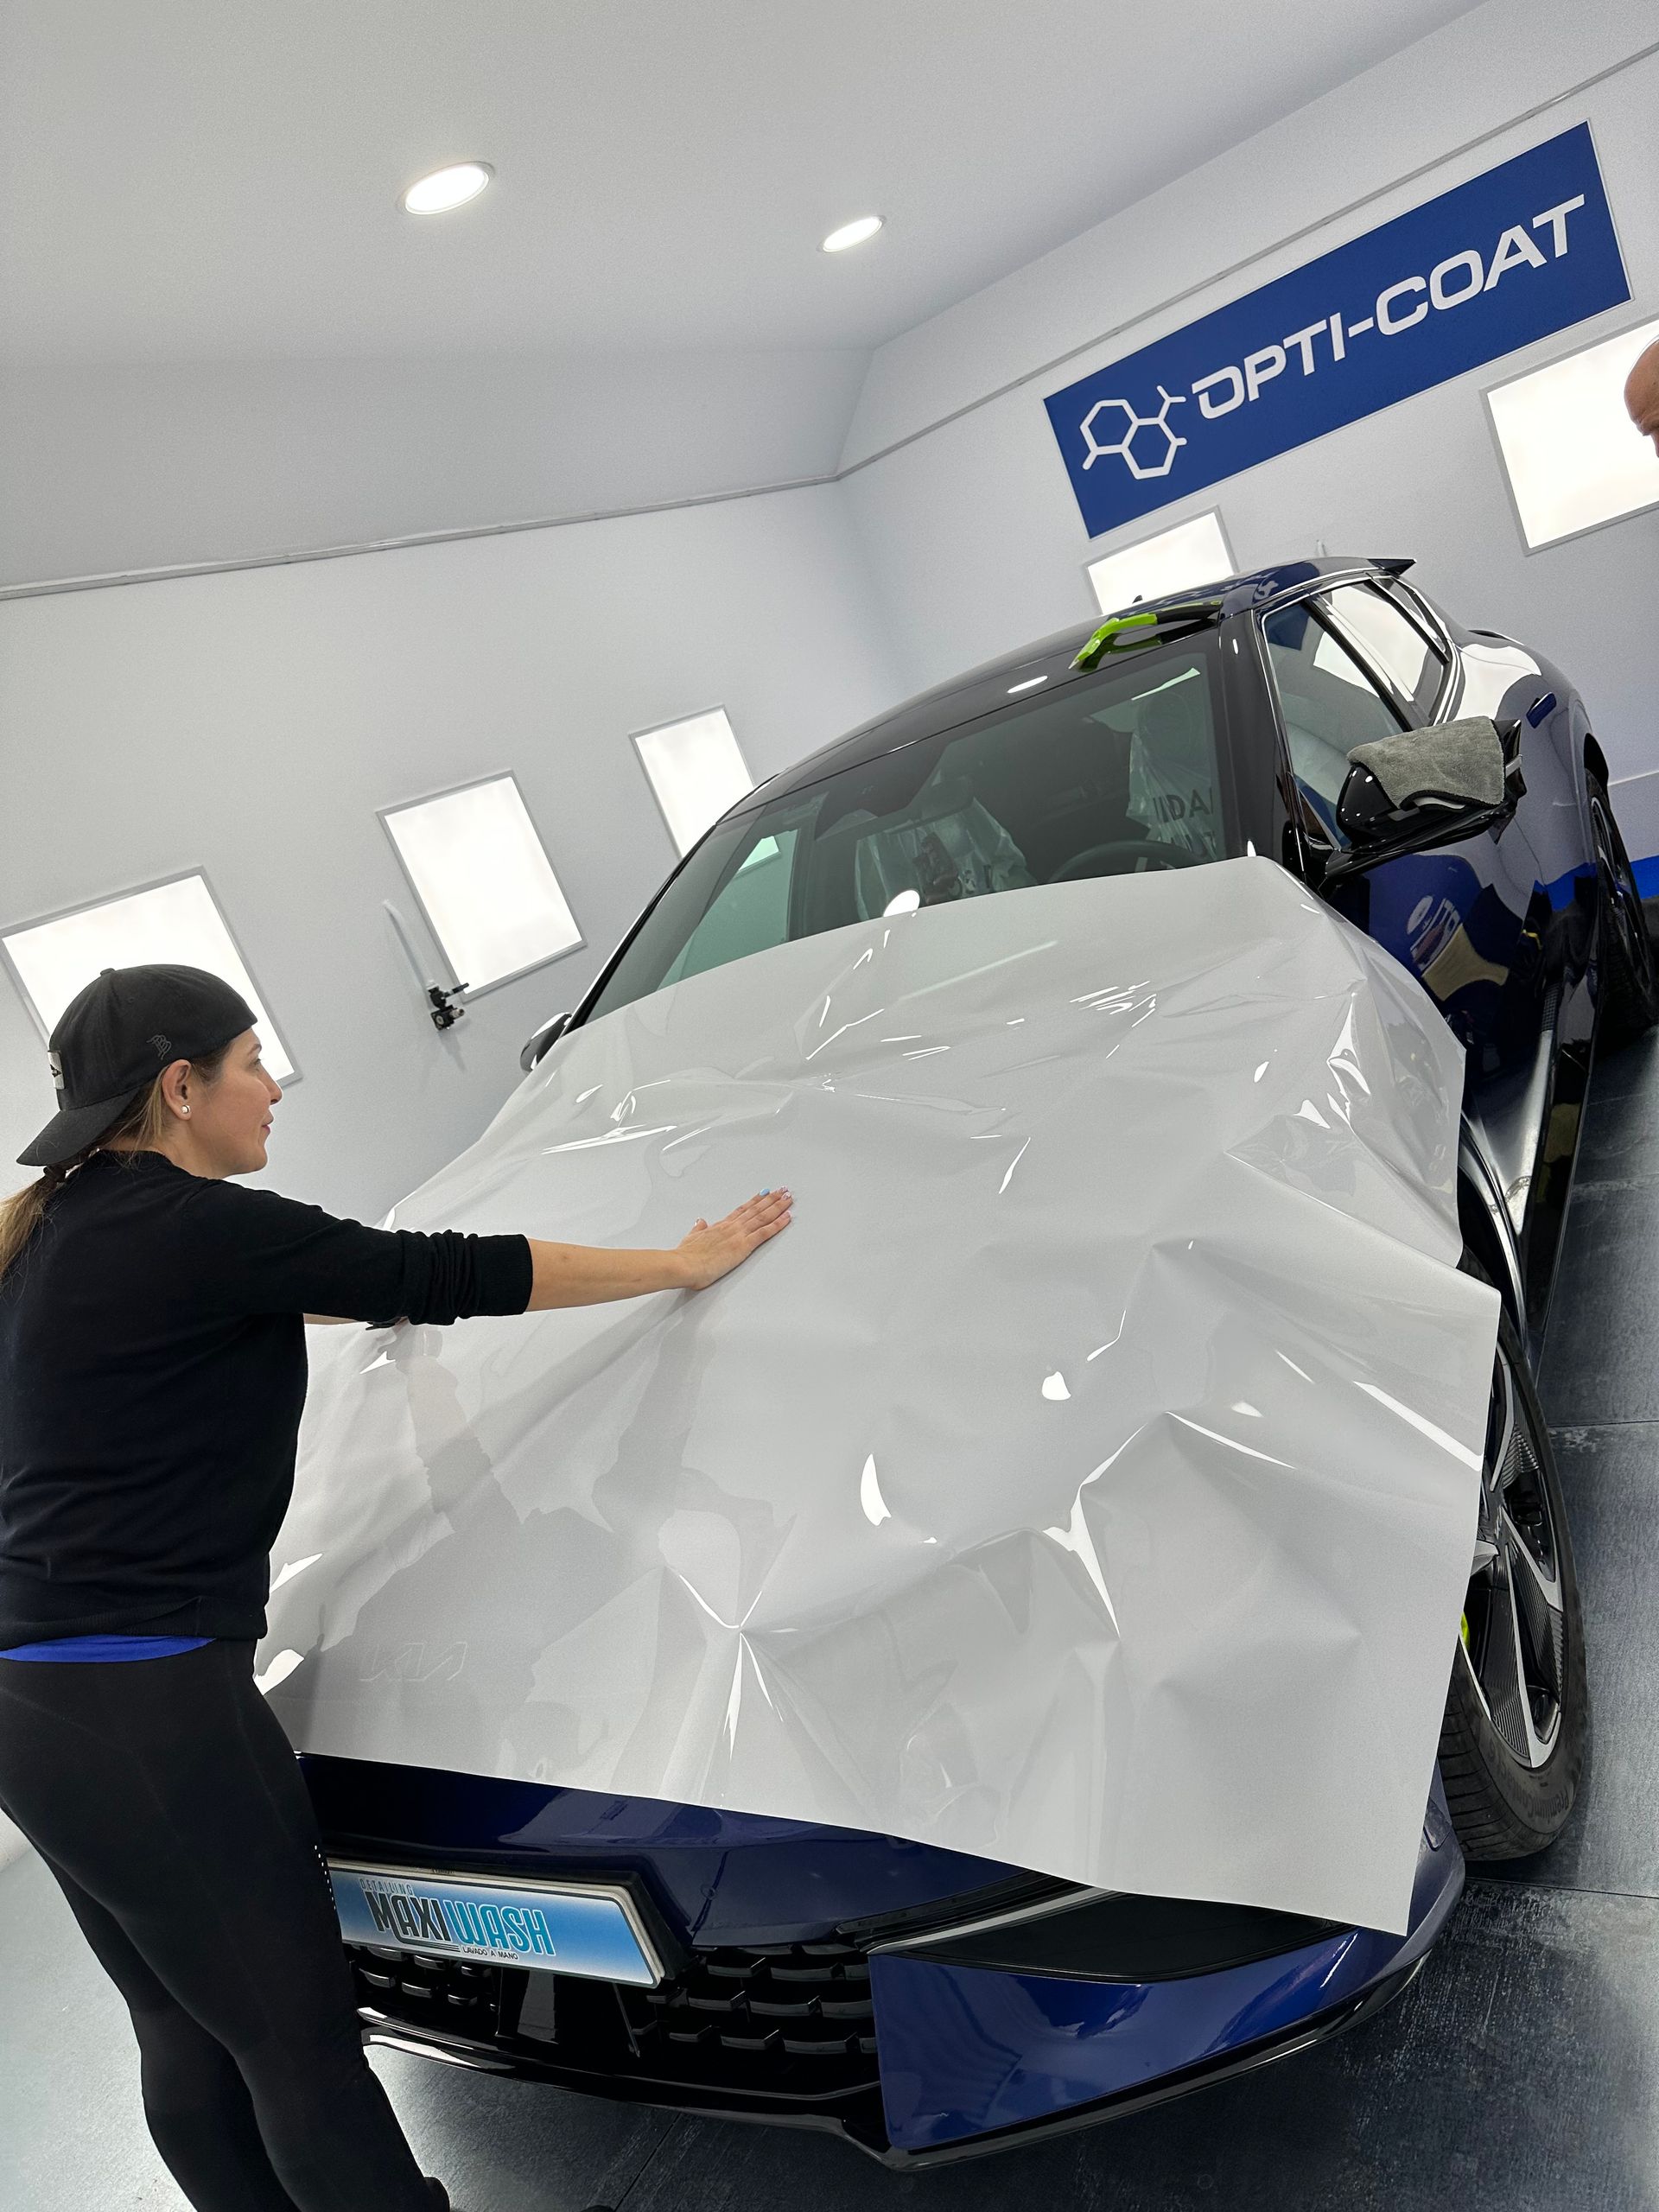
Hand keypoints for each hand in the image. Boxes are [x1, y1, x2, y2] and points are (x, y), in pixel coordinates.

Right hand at [676, 1189, 792, 1289]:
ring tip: (789, 1198)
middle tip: (783, 1191)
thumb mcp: (690, 1238)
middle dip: (771, 1199)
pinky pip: (765, 1232)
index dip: (755, 1201)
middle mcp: (731, 1227)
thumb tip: (700, 1221)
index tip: (764, 1193)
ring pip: (763, 1216)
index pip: (742, 1210)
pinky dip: (778, 1224)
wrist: (683, 1264)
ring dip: (778, 1206)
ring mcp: (738, 1234)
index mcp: (720, 1226)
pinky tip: (787, 1217)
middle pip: (756, 1209)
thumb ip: (698, 1229)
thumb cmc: (686, 1257)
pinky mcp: (743, 1246)